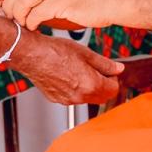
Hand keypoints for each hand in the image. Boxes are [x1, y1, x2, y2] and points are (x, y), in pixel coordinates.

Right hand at [8, 29, 122, 104]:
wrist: (32, 55)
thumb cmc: (55, 51)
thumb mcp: (85, 53)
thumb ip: (105, 63)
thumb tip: (118, 68)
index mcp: (91, 85)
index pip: (113, 89)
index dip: (113, 77)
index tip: (107, 69)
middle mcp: (80, 97)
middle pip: (102, 97)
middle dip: (103, 85)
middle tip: (95, 69)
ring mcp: (67, 100)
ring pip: (87, 97)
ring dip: (88, 87)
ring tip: (77, 68)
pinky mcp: (56, 99)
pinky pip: (72, 97)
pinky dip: (74, 88)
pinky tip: (66, 74)